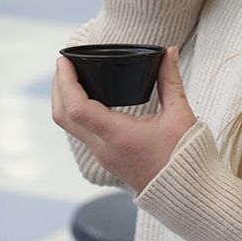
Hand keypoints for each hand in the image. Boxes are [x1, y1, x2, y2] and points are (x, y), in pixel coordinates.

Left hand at [52, 47, 196, 193]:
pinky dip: (75, 110)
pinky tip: (85, 97)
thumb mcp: (179, 113)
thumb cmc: (183, 154)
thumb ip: (171, 80)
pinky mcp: (106, 156)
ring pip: (68, 126)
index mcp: (119, 135)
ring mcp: (102, 154)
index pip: (78, 108)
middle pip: (63, 117)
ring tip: (71, 76)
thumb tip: (170, 52)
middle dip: (58, 87)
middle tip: (63, 63)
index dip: (66, 82)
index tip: (65, 61)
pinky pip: (80, 131)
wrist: (183, 188)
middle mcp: (104, 147)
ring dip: (63, 99)